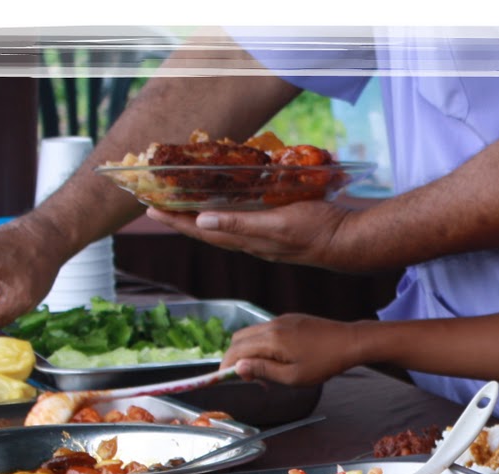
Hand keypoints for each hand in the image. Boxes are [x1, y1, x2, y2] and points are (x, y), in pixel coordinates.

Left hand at [145, 198, 357, 269]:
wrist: (349, 243)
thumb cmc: (318, 230)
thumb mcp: (278, 224)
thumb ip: (241, 223)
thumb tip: (202, 221)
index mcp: (248, 240)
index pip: (202, 231)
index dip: (176, 221)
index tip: (149, 208)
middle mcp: (251, 242)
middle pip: (208, 231)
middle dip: (182, 220)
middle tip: (157, 206)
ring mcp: (264, 240)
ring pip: (223, 229)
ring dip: (201, 219)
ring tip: (183, 207)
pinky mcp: (277, 233)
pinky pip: (241, 225)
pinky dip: (225, 216)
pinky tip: (227, 210)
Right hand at [221, 314, 364, 385]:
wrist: (350, 342)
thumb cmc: (325, 363)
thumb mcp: (293, 376)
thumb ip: (263, 371)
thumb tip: (238, 368)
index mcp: (271, 339)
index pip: (236, 349)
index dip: (226, 364)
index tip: (226, 378)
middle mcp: (272, 324)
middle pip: (239, 338)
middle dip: (236, 357)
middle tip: (250, 377)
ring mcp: (282, 319)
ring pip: (252, 333)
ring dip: (250, 350)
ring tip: (266, 371)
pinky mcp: (290, 318)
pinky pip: (266, 330)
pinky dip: (262, 343)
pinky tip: (277, 358)